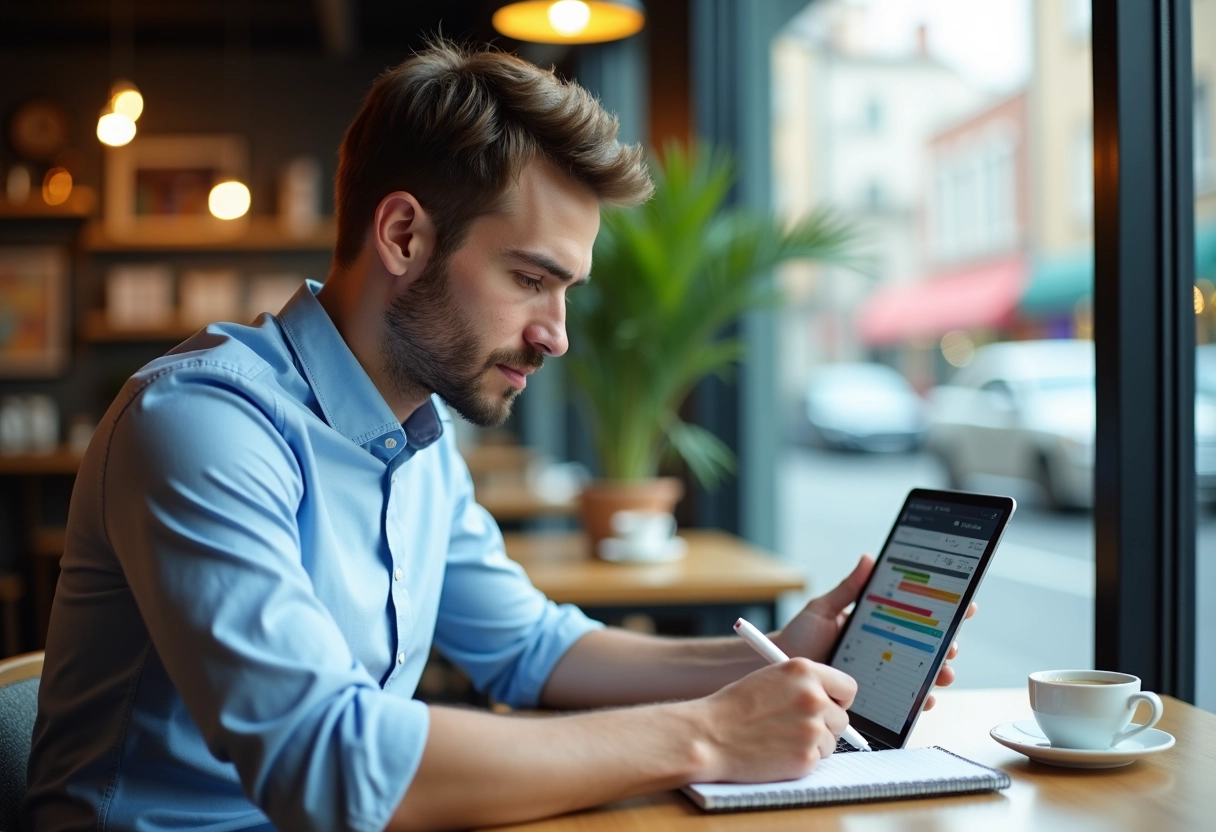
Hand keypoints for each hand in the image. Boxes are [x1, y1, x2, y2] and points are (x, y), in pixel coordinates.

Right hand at [690, 658, 856, 782]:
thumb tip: (830, 702)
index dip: (839, 699)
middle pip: (841, 718)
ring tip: (779, 739)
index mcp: (804, 671)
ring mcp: (812, 729)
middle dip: (825, 725)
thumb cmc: (733, 707)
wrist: (709, 736)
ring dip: (812, 744)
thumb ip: (803, 685)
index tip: (830, 706)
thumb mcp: (771, 679)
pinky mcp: (806, 758)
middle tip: (798, 728)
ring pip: (831, 742)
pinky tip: (775, 752)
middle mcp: (813, 697)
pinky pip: (816, 761)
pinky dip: (800, 760)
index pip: (847, 687)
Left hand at [773, 555, 975, 710]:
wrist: (779, 669)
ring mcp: (882, 674)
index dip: (944, 610)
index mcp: (877, 624)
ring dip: (940, 673)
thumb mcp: (823, 609)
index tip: (964, 604)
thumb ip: (848, 588)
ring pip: (923, 674)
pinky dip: (921, 700)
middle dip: (948, 644)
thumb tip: (869, 559)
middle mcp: (885, 648)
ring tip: (945, 672)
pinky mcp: (875, 698)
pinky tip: (927, 698)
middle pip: (927, 646)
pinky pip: (905, 701)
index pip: (917, 615)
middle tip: (952, 643)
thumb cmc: (800, 638)